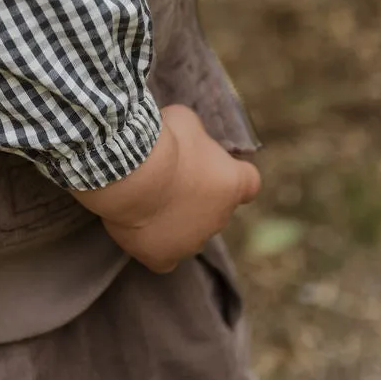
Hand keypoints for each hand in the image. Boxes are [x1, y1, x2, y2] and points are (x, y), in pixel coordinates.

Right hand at [75, 104, 259, 273]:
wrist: (131, 174)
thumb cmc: (162, 142)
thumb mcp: (185, 121)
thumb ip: (195, 136)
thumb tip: (186, 140)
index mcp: (233, 184)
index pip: (249, 183)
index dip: (231, 174)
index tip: (210, 165)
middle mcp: (219, 218)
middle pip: (212, 208)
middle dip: (194, 194)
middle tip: (165, 177)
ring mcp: (192, 242)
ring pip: (188, 232)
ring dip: (173, 219)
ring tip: (144, 199)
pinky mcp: (163, 258)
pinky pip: (164, 257)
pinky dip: (155, 245)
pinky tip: (141, 229)